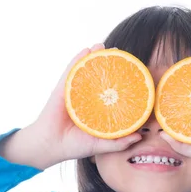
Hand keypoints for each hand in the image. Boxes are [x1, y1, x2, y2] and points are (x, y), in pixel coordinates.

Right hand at [19, 43, 142, 168]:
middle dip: (109, 64)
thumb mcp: (101, 145)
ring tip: (103, 45)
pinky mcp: (62, 89)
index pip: (110, 93)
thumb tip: (139, 137)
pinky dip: (78, 59)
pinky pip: (71, 71)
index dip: (120, 83)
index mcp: (95, 109)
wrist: (51, 146)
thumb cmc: (74, 146)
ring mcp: (73, 91)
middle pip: (98, 78)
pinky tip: (86, 50)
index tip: (133, 73)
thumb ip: (119, 142)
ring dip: (94, 56)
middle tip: (121, 53)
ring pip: (85, 70)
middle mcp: (85, 98)